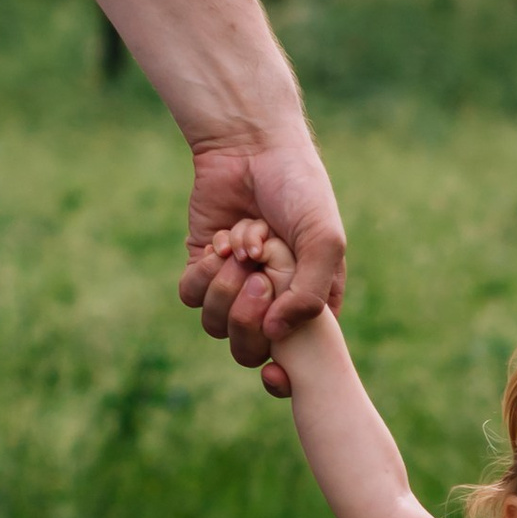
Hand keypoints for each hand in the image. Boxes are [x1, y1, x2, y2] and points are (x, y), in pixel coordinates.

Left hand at [180, 130, 347, 392]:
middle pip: (247, 348)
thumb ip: (310, 294)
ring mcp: (233, 285)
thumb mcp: (324, 241)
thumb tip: (274, 336)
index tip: (276, 371)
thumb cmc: (299, 190)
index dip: (283, 368)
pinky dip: (203, 274)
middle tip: (257, 277)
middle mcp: (269, 299)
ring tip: (241, 249)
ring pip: (215, 324)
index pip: (295, 357)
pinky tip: (220, 243)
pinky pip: (192, 296)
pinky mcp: (202, 266)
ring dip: (224, 288)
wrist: (252, 146)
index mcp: (308, 301)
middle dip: (246, 318)